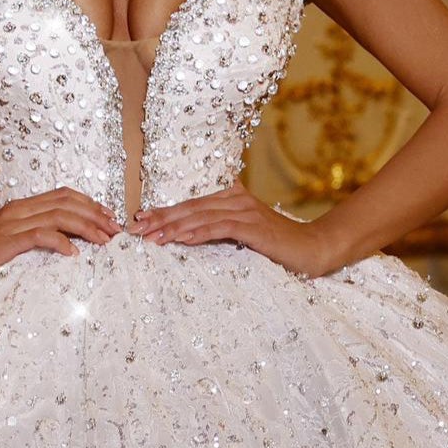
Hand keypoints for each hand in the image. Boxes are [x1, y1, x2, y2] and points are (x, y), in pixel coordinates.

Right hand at [0, 188, 117, 291]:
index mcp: (17, 206)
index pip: (61, 196)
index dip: (89, 204)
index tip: (108, 218)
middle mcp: (17, 210)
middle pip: (66, 203)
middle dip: (95, 214)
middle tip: (115, 230)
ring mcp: (11, 225)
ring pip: (58, 217)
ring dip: (86, 228)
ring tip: (104, 241)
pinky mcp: (6, 243)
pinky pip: (40, 236)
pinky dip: (60, 242)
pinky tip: (75, 255)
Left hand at [130, 185, 343, 276]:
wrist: (311, 249)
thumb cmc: (277, 246)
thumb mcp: (243, 236)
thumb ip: (219, 231)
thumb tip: (186, 237)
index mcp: (231, 198)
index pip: (190, 204)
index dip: (163, 212)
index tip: (139, 221)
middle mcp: (236, 199)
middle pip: (190, 208)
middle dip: (160, 219)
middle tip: (135, 229)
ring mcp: (245, 211)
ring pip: (201, 217)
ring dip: (174, 227)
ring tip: (152, 237)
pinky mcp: (253, 226)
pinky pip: (220, 228)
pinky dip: (199, 233)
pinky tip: (182, 239)